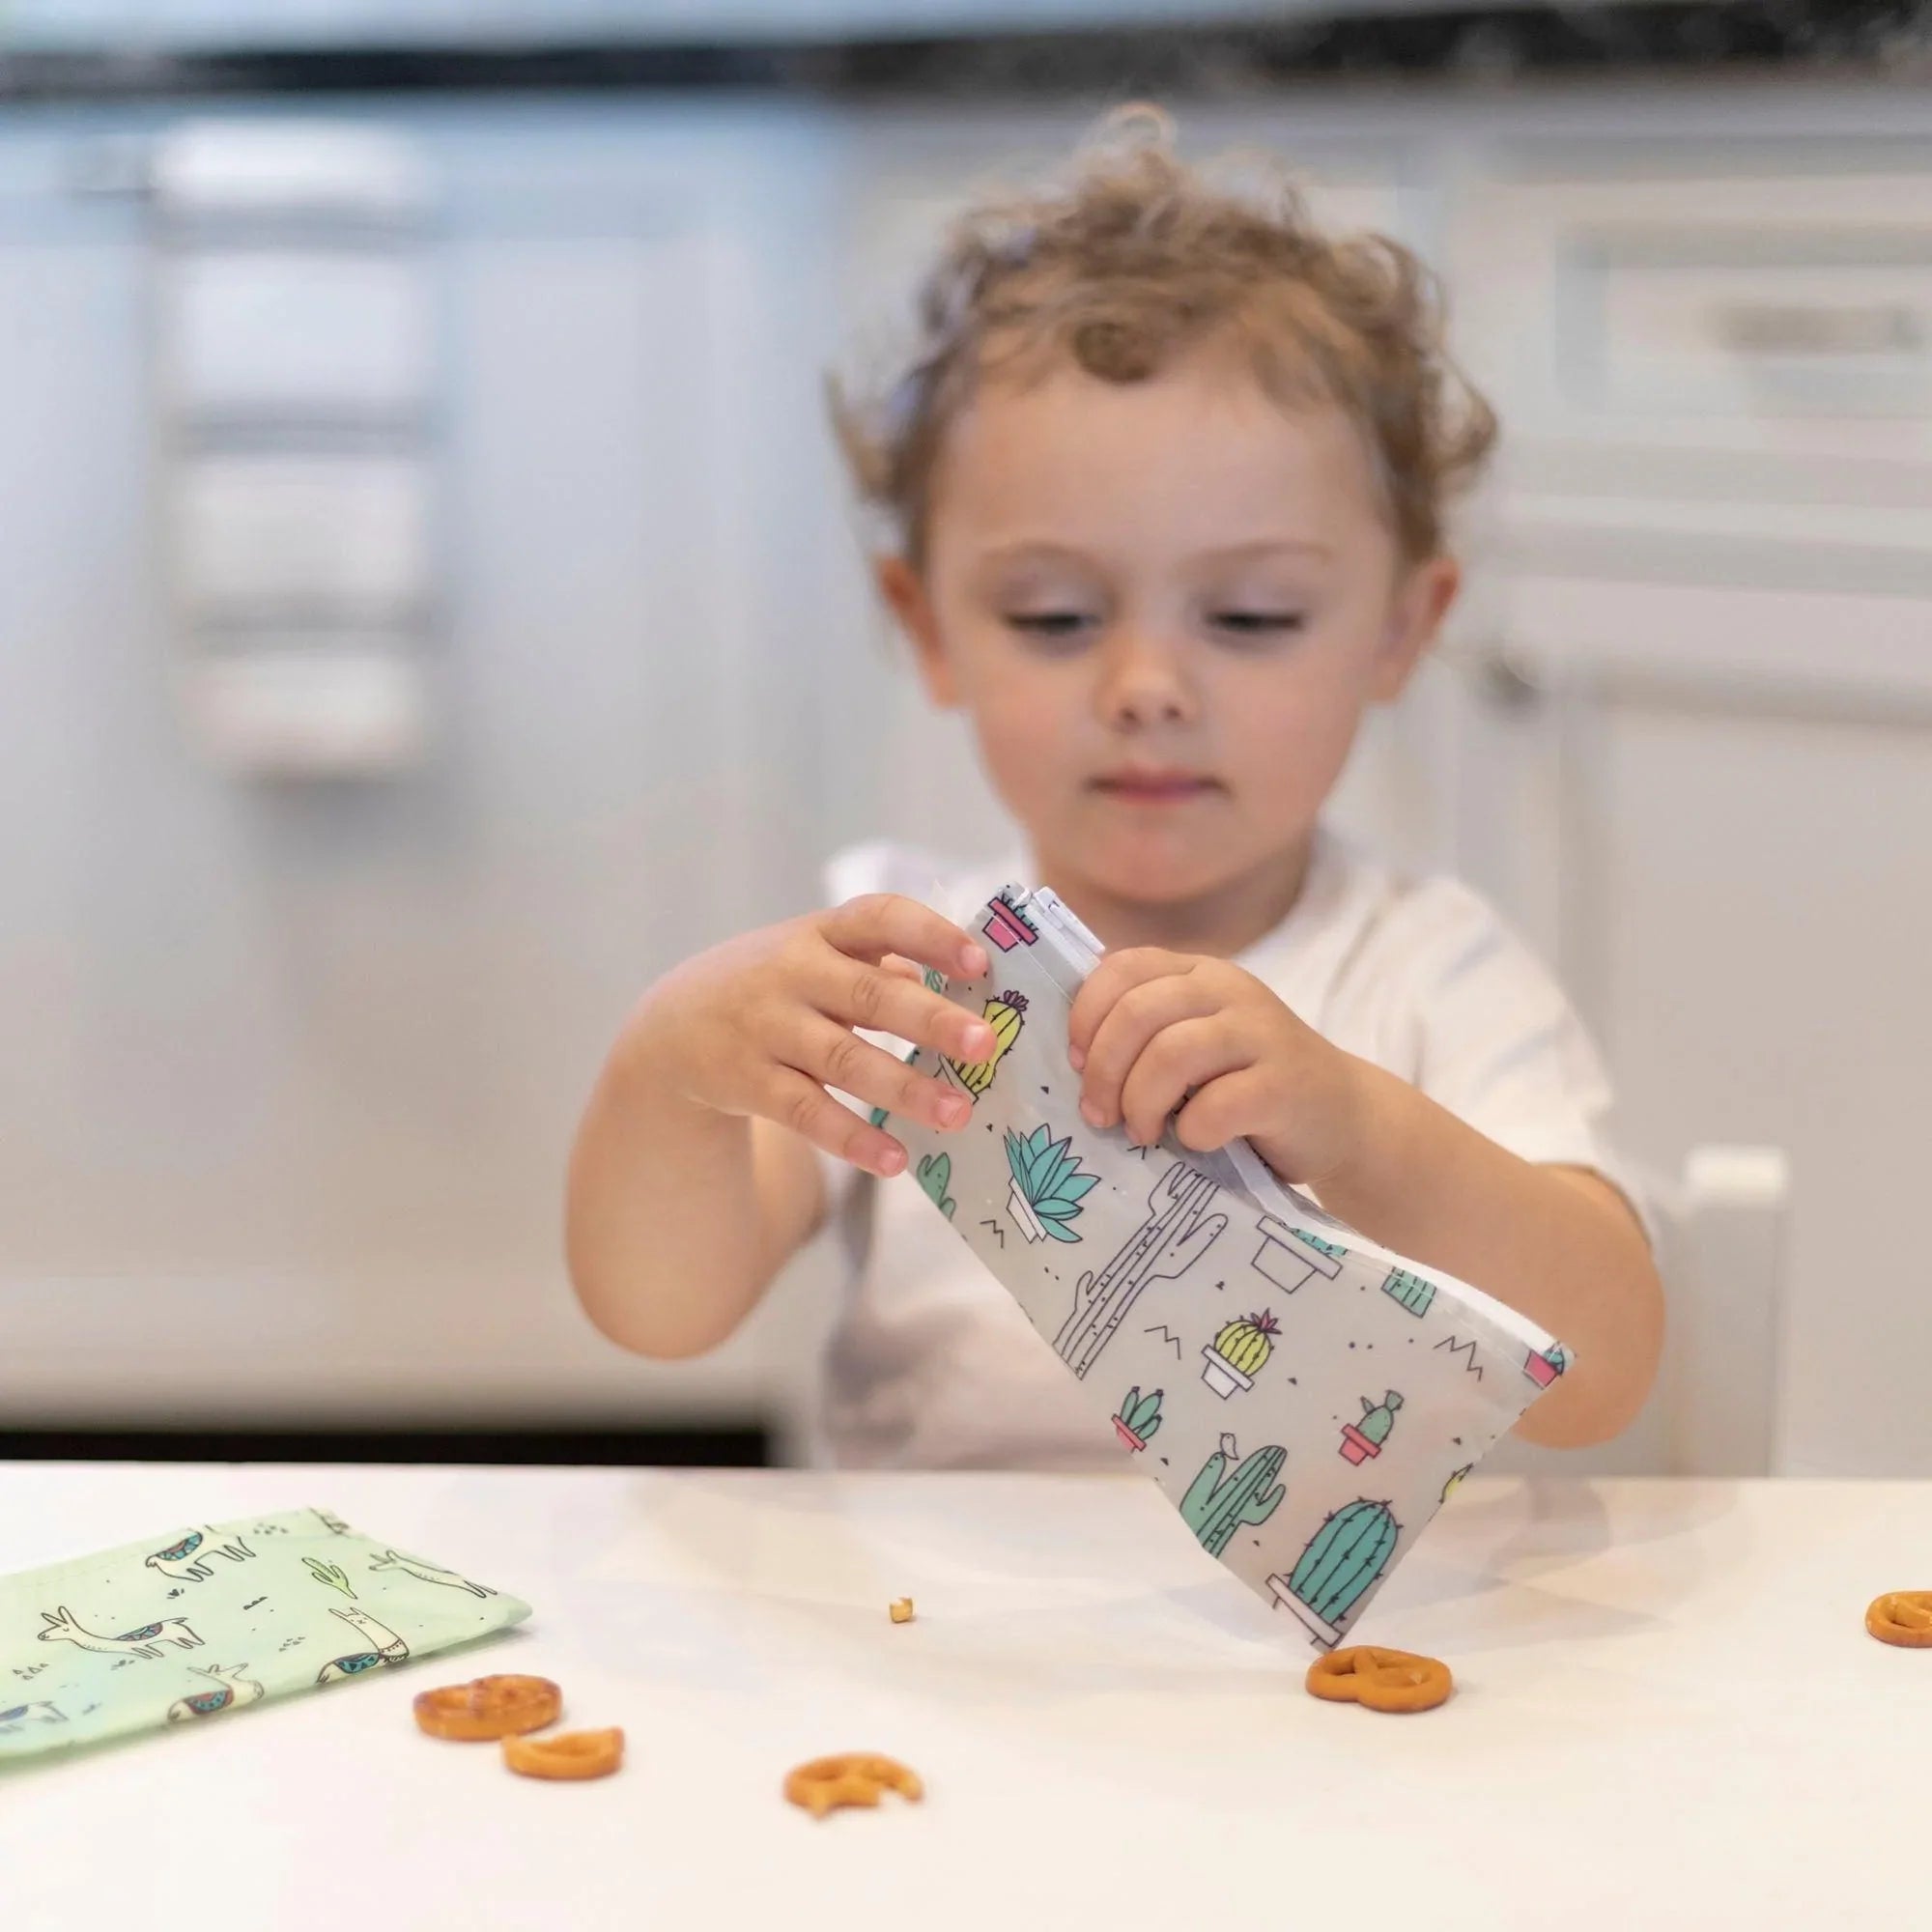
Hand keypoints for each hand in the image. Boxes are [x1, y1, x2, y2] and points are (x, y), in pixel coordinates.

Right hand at [632, 895, 995, 1177]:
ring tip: (958, 1113)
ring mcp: (766, 1027)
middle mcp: (792, 972)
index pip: (879, 917)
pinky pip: (806, 1112)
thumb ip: (883, 967)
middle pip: (868, 993)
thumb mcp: (818, 959)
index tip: (980, 962)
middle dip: (930, 1019)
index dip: (931, 935)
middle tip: (983, 1044)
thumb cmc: (779, 988)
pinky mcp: (746, 1080)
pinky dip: (852, 1137)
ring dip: (904, 1087)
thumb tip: (966, 991)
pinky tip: (895, 1159)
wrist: (674, 1027)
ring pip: (843, 1059)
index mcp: (821, 933)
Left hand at [1066, 950, 1369, 1185]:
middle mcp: (1231, 990)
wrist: (1342, 1118)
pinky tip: (1197, 1141)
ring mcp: (1263, 1034)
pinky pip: (1217, 1104)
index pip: (1123, 967)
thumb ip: (1146, 1033)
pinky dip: (1193, 1130)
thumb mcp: (1195, 1044)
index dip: (1086, 1015)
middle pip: (1138, 1013)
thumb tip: (1071, 1056)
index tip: (1077, 1064)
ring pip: (1172, 1054)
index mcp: (1199, 973)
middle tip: (1101, 1116)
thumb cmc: (1248, 1086)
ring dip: (1141, 1102)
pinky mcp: (1287, 1085)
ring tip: (1143, 1133)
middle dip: (1105, 1071)